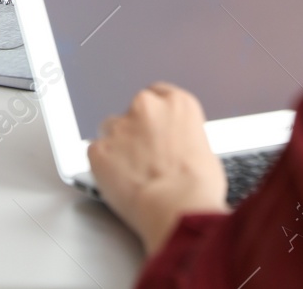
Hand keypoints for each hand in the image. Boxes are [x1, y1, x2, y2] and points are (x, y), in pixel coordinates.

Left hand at [88, 84, 229, 254]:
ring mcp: (120, 126)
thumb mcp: (206, 151)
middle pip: (132, 111)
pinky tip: (119, 182)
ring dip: (118, 146)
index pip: (157, 94)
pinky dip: (103, 166)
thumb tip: (176, 147)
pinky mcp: (99, 148)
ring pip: (110, 130)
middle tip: (145, 158)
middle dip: (135, 131)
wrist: (177, 208)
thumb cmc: (197, 188)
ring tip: (132, 174)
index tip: (153, 127)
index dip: (154, 115)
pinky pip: (96, 153)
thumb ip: (183, 138)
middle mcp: (146, 107)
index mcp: (177, 104)